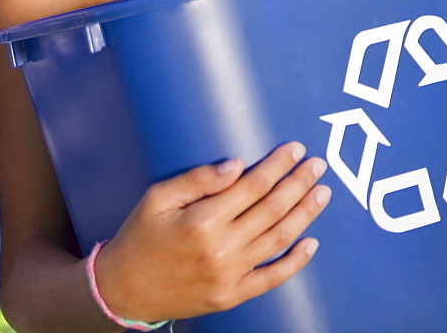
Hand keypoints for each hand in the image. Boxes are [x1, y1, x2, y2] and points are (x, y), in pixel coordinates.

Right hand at [93, 142, 329, 323]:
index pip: (251, 186)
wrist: (125, 289)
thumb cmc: (139, 237)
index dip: (277, 166)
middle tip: (318, 166)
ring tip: (321, 194)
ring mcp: (229, 276)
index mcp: (201, 220)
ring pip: (278, 240)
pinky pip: (272, 278)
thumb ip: (197, 179)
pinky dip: (295, 262)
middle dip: (298, 184)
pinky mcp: (232, 296)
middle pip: (271, 210)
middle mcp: (220, 249)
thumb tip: (235, 165)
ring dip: (304, 215)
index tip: (295, 150)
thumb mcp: (156, 197)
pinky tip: (311, 243)